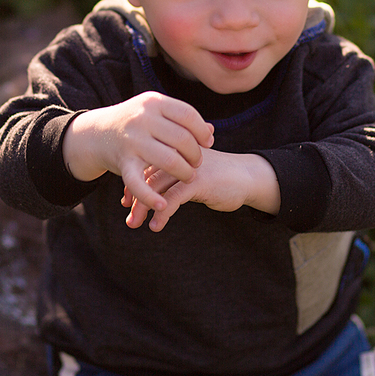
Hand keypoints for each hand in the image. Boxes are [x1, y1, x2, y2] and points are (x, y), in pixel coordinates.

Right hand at [63, 92, 214, 214]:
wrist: (96, 133)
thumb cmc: (135, 123)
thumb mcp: (155, 112)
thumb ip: (181, 120)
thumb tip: (211, 132)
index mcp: (154, 103)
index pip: (188, 115)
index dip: (202, 131)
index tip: (207, 143)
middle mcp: (142, 119)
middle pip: (183, 139)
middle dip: (195, 155)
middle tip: (196, 163)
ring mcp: (132, 141)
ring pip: (169, 160)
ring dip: (184, 172)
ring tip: (188, 176)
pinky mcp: (123, 162)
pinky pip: (139, 183)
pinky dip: (151, 197)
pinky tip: (162, 205)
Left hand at [123, 149, 280, 231]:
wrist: (248, 177)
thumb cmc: (219, 177)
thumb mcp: (191, 174)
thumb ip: (171, 177)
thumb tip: (147, 194)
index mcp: (174, 150)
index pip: (145, 165)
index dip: (133, 184)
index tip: (125, 202)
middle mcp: (178, 155)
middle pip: (147, 176)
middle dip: (134, 199)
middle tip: (130, 219)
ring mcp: (188, 167)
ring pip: (156, 187)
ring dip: (143, 208)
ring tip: (136, 224)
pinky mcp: (199, 181)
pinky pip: (173, 199)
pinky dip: (162, 213)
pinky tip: (157, 225)